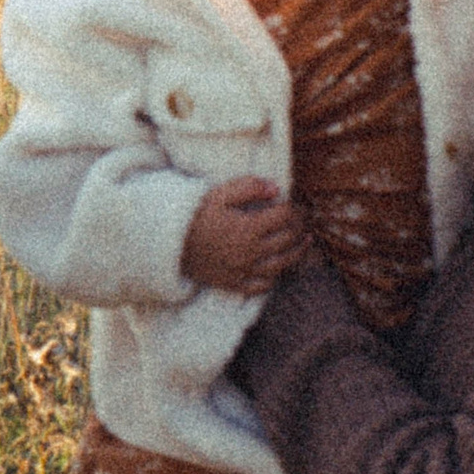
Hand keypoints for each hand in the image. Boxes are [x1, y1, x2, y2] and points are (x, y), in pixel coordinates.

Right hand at [180, 175, 304, 294]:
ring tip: (306, 242)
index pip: (285, 217)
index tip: (295, 203)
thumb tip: (276, 188)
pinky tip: (279, 268)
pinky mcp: (233, 283)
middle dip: (299, 227)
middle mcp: (251, 252)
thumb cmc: (194, 214)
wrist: (168, 243)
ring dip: (297, 252)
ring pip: (281, 264)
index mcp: (249, 227)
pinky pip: (262, 286)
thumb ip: (250, 187)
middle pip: (288, 239)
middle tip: (303, 219)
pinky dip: (274, 277)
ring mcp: (243, 270)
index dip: (294, 208)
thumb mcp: (220, 194)